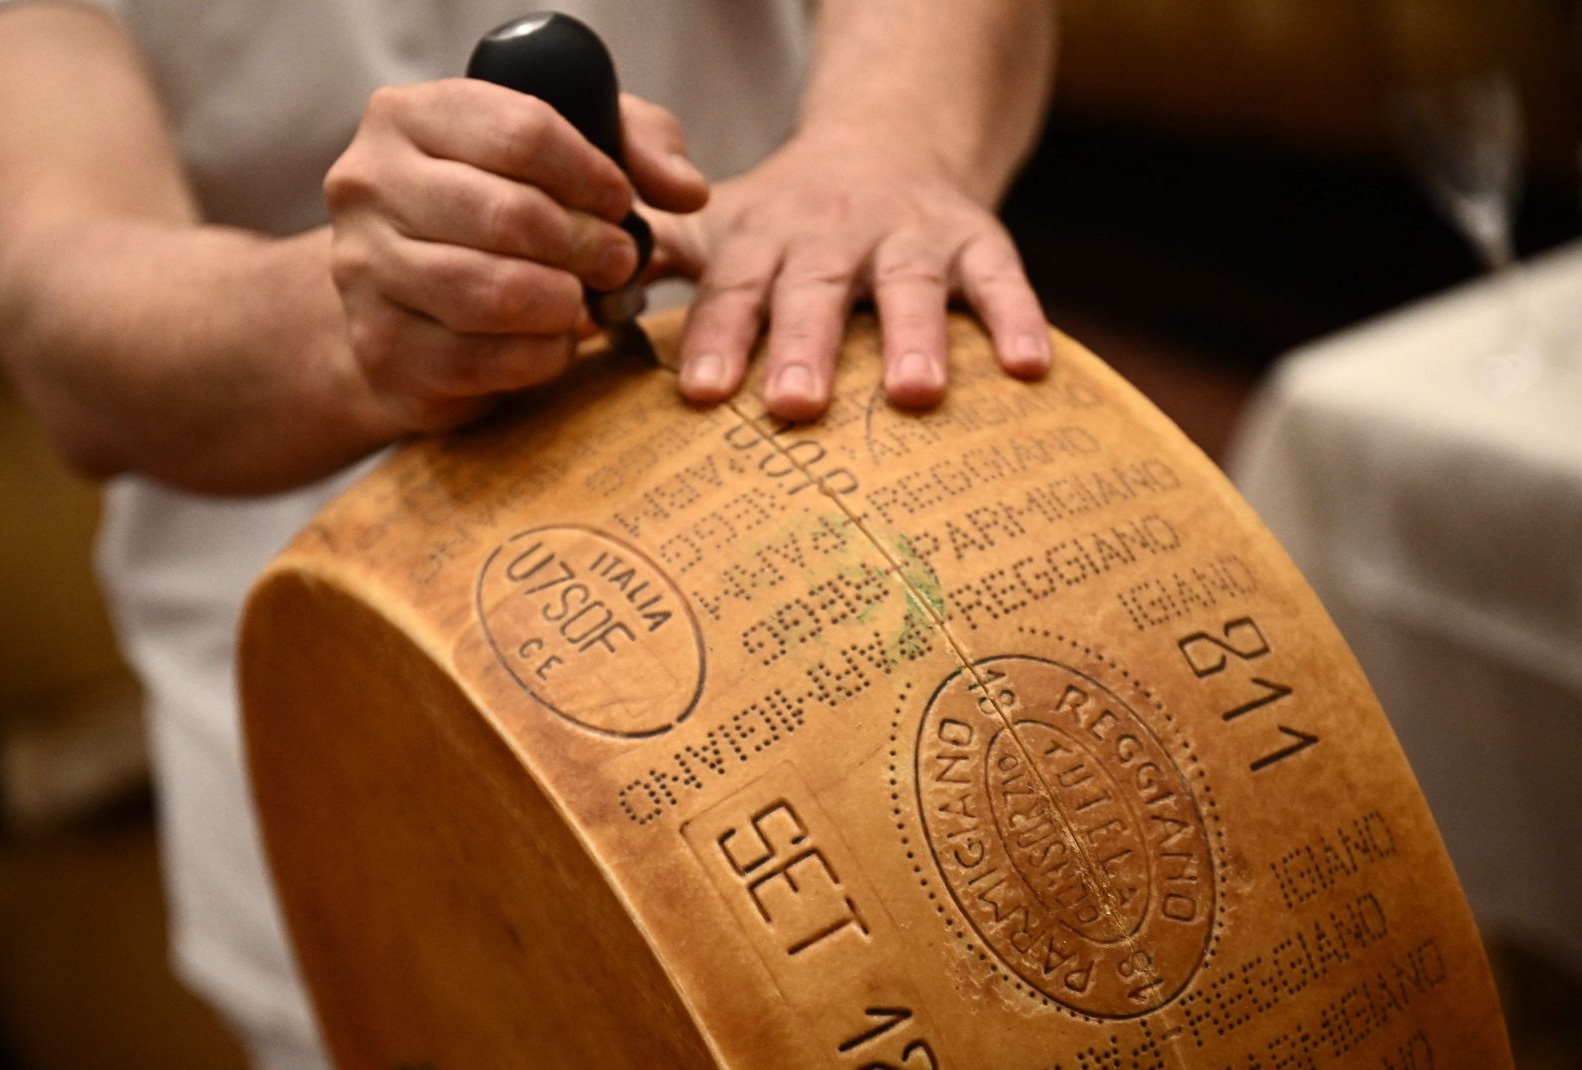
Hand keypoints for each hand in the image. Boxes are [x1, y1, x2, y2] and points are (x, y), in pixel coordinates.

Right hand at [325, 81, 707, 429]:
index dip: (590, 173)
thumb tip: (687, 191)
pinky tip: (553, 341)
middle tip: (617, 262)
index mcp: (405, 116)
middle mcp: (368, 188)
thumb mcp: (565, 151)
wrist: (406, 299)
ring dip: (561, 303)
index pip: (520, 131)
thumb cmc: (493, 211)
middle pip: (507, 214)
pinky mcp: (381, 350)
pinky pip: (479, 360)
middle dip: (584, 245)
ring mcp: (363, 272)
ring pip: (489, 292)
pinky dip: (538, 355)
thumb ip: (636, 144)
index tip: (619, 202)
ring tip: (583, 300)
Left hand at [649, 126, 1050, 420]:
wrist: (888, 138)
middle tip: (793, 405)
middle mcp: (830, 235)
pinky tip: (1028, 371)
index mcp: (760, 240)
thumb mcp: (714, 228)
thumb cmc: (785, 217)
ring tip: (913, 396)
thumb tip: (568, 312)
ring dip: (910, 337)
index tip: (700, 391)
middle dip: (802, 345)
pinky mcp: (976, 241)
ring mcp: (907, 236)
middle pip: (814, 289)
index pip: (732, 289)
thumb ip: (653, 267)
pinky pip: (1002, 278)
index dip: (716, 336)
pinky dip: (1018, 319)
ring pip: (907, 284)